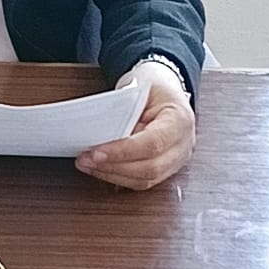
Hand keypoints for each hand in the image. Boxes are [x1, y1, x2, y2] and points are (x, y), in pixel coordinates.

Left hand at [75, 68, 194, 189]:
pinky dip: (117, 177)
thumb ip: (125, 111)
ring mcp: (177, 160)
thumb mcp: (140, 87)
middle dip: (113, 166)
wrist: (169, 93)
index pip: (152, 143)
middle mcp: (182, 145)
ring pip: (144, 179)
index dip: (123, 151)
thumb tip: (100, 134)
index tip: (96, 153)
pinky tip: (99, 169)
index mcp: (180, 120)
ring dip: (112, 174)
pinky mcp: (165, 169)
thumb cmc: (155, 88)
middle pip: (149, 168)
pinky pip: (141, 181)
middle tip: (86, 160)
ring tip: (88, 164)